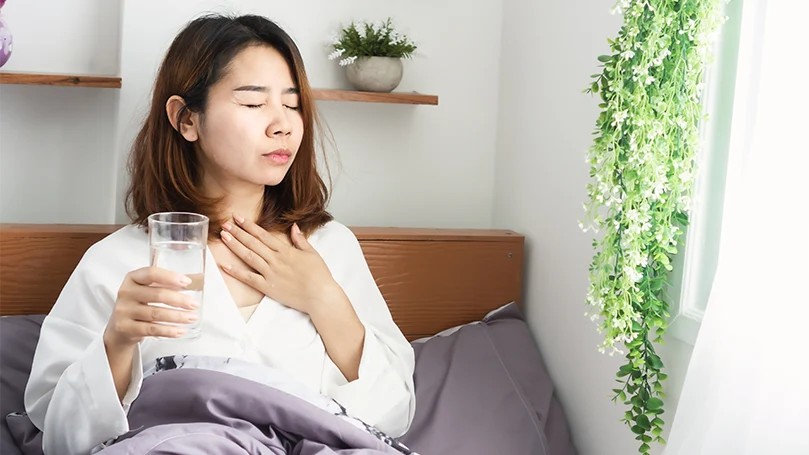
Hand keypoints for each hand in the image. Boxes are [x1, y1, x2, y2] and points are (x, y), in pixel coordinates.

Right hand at [103, 267, 199, 348]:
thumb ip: (167, 284)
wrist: (120, 328)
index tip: (187, 282)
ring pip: (156, 313)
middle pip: (157, 294)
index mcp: (132, 278)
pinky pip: (152, 329)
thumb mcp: (148, 290)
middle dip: (180, 300)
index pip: (151, 273)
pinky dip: (169, 330)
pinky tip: (180, 330)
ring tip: (192, 317)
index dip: (170, 277)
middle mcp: (126, 293)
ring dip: (178, 316)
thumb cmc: (139, 304)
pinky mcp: (126, 328)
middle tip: (194, 304)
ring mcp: (124, 311)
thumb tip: (195, 280)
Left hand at [219, 215, 337, 314]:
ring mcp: (270, 273)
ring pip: (249, 256)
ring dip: (235, 245)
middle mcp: (275, 260)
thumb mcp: (312, 253)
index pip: (263, 235)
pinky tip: (225, 265)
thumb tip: (293, 226)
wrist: (320, 295)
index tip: (238, 217)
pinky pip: (249, 278)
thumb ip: (300, 239)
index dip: (249, 226)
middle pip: (253, 243)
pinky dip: (236, 272)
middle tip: (225, 223)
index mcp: (286, 250)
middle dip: (238, 232)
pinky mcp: (268, 287)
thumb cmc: (319, 275)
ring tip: (223, 236)